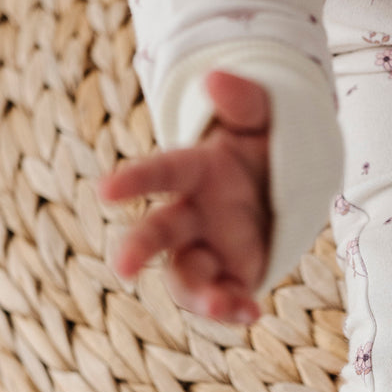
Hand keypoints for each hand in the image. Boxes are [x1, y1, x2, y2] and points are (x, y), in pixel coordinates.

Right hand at [95, 68, 273, 323]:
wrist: (287, 187)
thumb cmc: (265, 149)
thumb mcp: (265, 119)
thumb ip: (245, 101)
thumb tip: (216, 79)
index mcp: (196, 171)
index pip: (160, 172)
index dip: (134, 179)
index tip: (104, 189)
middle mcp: (193, 214)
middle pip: (160, 232)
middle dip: (138, 248)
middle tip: (121, 268)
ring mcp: (210, 249)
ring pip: (187, 277)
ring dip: (198, 294)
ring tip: (220, 305)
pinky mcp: (232, 276)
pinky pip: (225, 297)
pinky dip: (235, 309)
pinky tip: (251, 312)